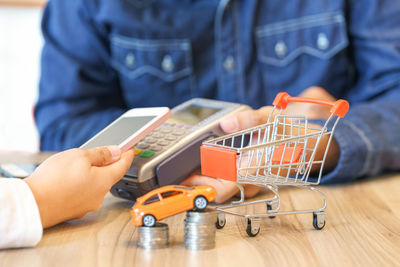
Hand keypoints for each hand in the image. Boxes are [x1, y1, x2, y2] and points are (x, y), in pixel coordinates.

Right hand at [25, 146, 133, 227]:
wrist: (32, 205)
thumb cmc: (54, 180)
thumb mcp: (79, 156)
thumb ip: (100, 154)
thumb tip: (115, 152)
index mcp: (104, 181)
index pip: (123, 166)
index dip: (127, 155)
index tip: (130, 148)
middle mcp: (99, 196)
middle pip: (109, 176)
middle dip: (108, 164)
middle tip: (103, 152)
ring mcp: (86, 205)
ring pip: (95, 186)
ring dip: (92, 175)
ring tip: (79, 165)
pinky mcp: (74, 210)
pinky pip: (83, 194)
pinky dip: (81, 185)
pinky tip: (69, 179)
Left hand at [182, 87, 339, 202]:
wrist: (309, 145)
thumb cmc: (289, 132)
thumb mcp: (271, 118)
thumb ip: (249, 119)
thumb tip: (226, 124)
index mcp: (257, 167)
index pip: (225, 186)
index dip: (204, 186)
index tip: (186, 179)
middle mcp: (253, 179)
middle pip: (220, 190)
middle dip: (199, 184)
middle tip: (179, 174)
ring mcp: (251, 181)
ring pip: (223, 188)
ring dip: (205, 182)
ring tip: (186, 171)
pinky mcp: (250, 179)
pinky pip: (228, 183)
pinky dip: (213, 178)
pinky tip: (201, 169)